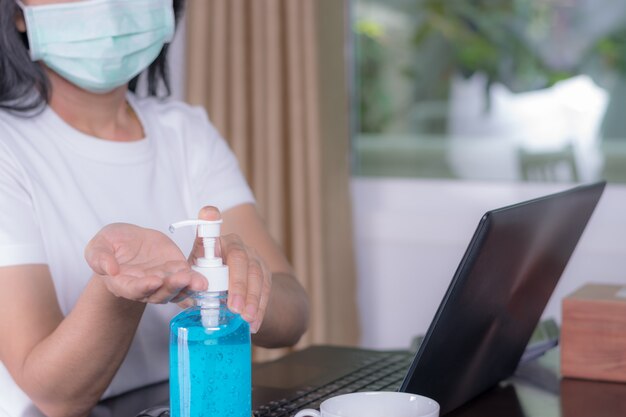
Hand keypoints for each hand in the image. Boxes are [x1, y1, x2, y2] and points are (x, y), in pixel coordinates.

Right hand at [85, 223, 206, 303]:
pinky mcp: (177, 271)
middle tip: (182, 278)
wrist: (128, 242)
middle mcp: (146, 287)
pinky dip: (197, 280)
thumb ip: (99, 257)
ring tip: (197, 281)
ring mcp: (163, 281)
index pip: (133, 289)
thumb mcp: (99, 246)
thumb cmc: (111, 246)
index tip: (154, 281)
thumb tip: (108, 269)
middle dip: (172, 287)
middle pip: (159, 293)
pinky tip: (206, 281)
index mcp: (123, 283)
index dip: (143, 287)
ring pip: (177, 289)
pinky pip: (189, 279)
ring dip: (188, 286)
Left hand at [189, 207, 271, 332]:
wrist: (233, 289)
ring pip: (257, 274)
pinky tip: (255, 324)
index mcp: (215, 242)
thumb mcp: (193, 276)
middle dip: (238, 284)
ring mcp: (253, 256)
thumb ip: (187, 279)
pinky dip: (261, 307)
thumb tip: (178, 286)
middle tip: (234, 307)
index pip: (212, 229)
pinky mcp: (265, 271)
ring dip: (252, 299)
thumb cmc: (205, 279)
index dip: (210, 220)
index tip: (208, 215)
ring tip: (246, 319)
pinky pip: (267, 288)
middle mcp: (236, 244)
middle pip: (240, 258)